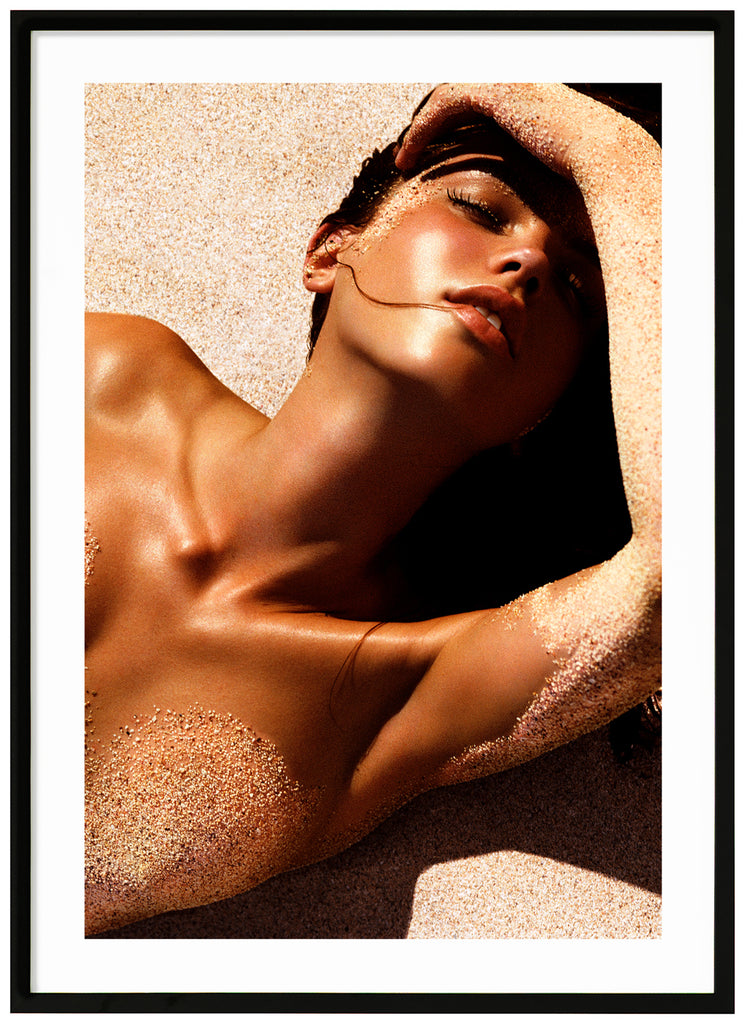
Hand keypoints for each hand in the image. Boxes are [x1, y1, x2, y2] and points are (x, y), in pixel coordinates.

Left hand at [395, 83, 652, 181]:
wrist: (609, 164)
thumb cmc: (592, 188)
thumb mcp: (554, 191)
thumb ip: (533, 196)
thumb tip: (525, 237)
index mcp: (535, 106)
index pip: (484, 109)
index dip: (456, 134)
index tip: (436, 166)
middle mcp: (522, 88)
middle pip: (463, 100)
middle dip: (436, 128)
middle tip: (414, 158)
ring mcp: (512, 84)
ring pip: (449, 99)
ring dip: (425, 129)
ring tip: (405, 159)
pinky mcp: (499, 91)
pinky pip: (446, 105)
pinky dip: (423, 131)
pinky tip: (408, 158)